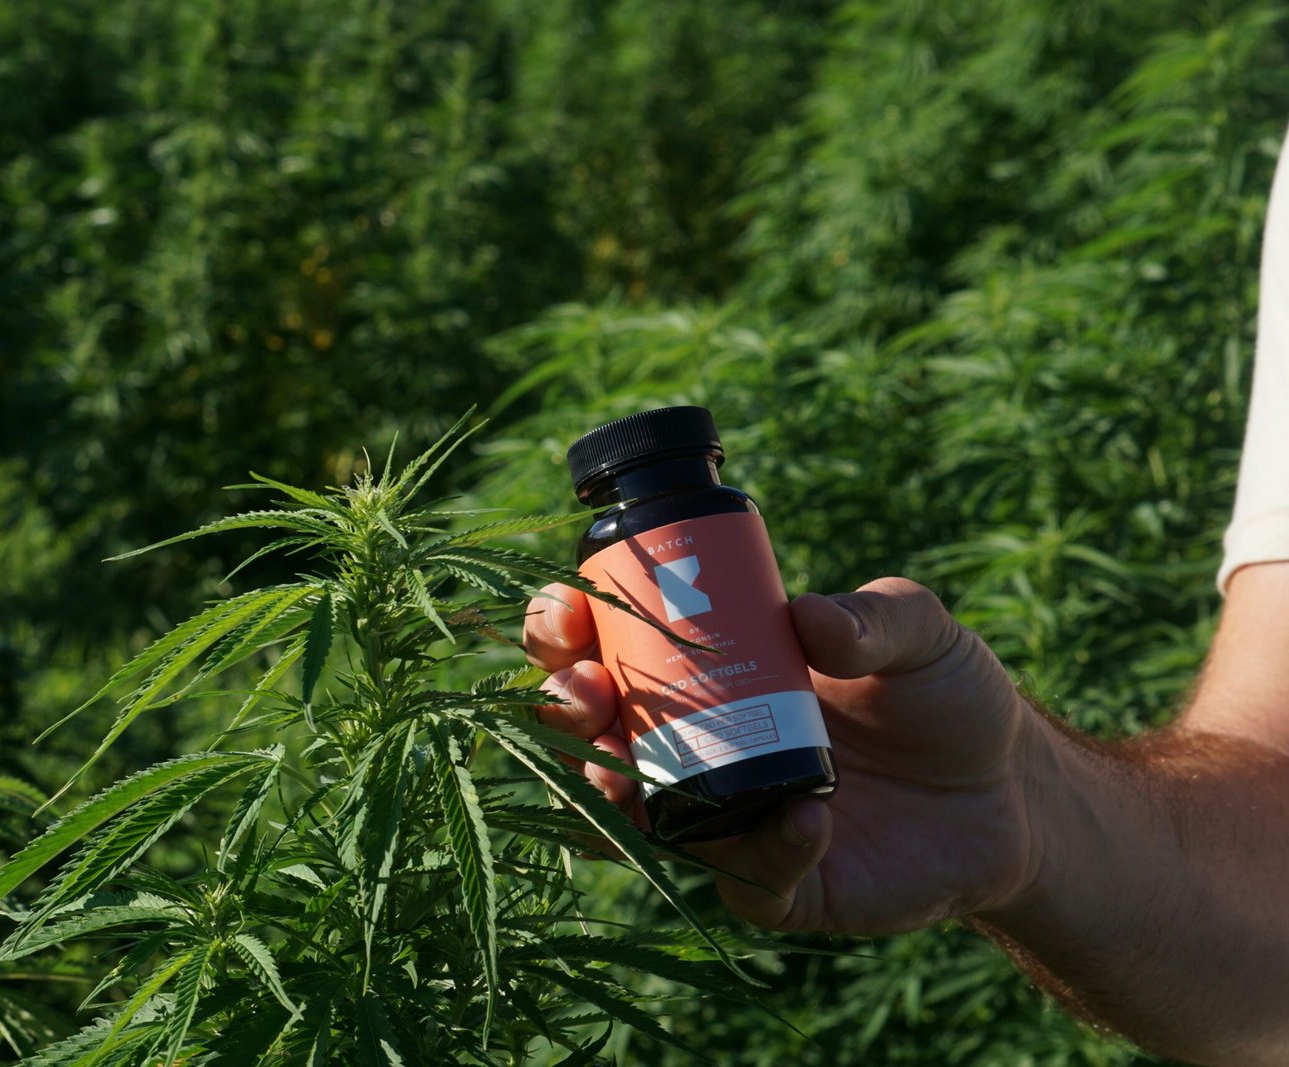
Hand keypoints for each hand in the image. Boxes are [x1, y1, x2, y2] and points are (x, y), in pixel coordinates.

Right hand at [522, 577, 1045, 934]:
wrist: (1013, 794)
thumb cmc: (945, 696)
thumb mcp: (919, 632)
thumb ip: (875, 616)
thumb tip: (807, 620)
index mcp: (708, 672)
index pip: (607, 646)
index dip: (565, 630)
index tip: (567, 609)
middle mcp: (697, 748)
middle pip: (591, 733)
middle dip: (563, 710)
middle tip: (585, 691)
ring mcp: (729, 820)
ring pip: (635, 819)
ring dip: (614, 792)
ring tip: (632, 767)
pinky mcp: (779, 885)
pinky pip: (746, 878)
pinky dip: (766, 850)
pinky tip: (809, 817)